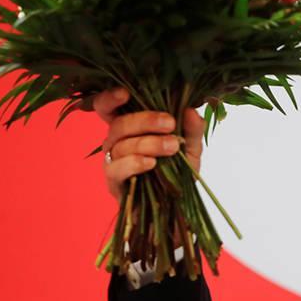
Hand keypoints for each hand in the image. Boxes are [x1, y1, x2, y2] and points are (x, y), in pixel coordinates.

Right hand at [81, 87, 205, 202]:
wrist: (175, 207)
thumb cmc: (177, 173)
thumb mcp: (190, 149)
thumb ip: (191, 130)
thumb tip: (191, 110)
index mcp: (130, 128)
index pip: (109, 108)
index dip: (110, 98)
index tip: (125, 92)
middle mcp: (116, 142)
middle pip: (118, 124)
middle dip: (145, 120)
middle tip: (170, 123)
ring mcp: (112, 162)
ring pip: (121, 145)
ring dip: (148, 143)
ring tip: (172, 147)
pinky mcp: (113, 183)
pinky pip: (116, 169)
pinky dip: (134, 163)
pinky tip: (152, 163)